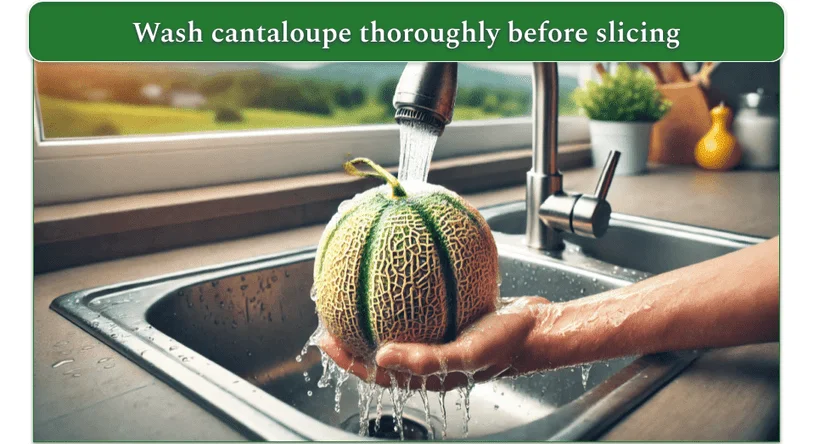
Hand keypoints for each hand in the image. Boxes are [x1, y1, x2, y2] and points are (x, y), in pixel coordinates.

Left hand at [319, 296, 550, 390]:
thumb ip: (425, 360)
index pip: (375, 371)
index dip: (347, 359)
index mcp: (426, 374)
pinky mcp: (450, 317)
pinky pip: (419, 304)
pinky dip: (404, 291)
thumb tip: (380, 357)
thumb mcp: (466, 355)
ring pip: (397, 326)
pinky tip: (400, 269)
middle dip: (352, 335)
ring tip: (354, 291)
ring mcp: (439, 336)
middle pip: (379, 349)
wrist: (539, 326)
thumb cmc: (508, 345)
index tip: (324, 338)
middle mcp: (428, 356)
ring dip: (372, 313)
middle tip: (330, 314)